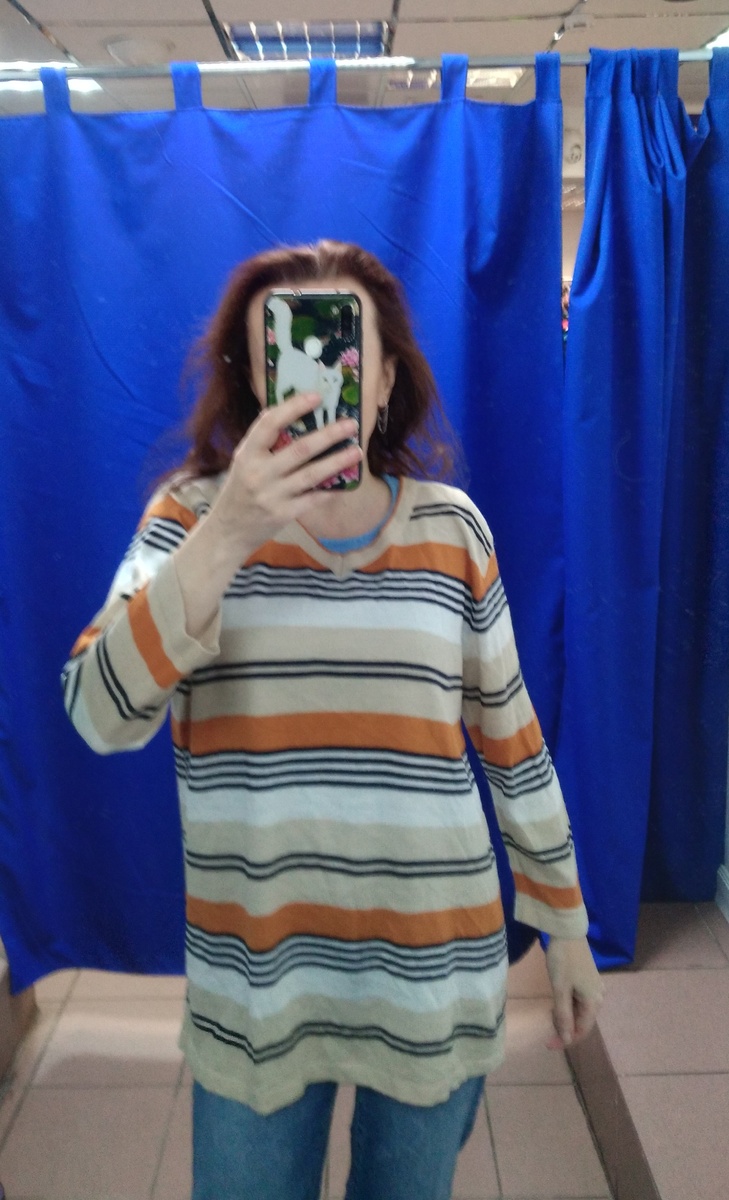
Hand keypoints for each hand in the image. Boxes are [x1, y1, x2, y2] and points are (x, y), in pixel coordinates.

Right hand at [210, 392, 361, 557]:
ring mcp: (271, 495)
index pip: (269, 423)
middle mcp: (258, 473)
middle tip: (351, 424)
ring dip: (337, 461)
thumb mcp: (243, 461)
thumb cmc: (241, 489)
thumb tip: (299, 416)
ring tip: (357, 451)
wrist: (229, 529)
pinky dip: (330, 489)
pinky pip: (313, 499)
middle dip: (329, 435)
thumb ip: (265, 443)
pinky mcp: (283, 514)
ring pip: (311, 474)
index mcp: (247, 453)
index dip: (294, 407)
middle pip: (299, 449)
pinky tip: (346, 481)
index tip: (317, 396)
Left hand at [544, 935, 604, 1049]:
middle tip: (546, 1020)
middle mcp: (598, 997)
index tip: (547, 1043)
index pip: (581, 1031)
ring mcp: (594, 987)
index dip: (565, 1040)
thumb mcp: (560, 989)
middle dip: (564, 1026)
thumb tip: (566, 1040)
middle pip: (581, 1022)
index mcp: (594, 1002)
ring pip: (580, 1011)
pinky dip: (568, 1004)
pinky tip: (557, 999)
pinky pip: (579, 1000)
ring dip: (565, 1015)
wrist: (567, 932)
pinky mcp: (588, 979)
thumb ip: (563, 1016)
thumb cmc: (563, 961)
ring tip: (550, 1009)